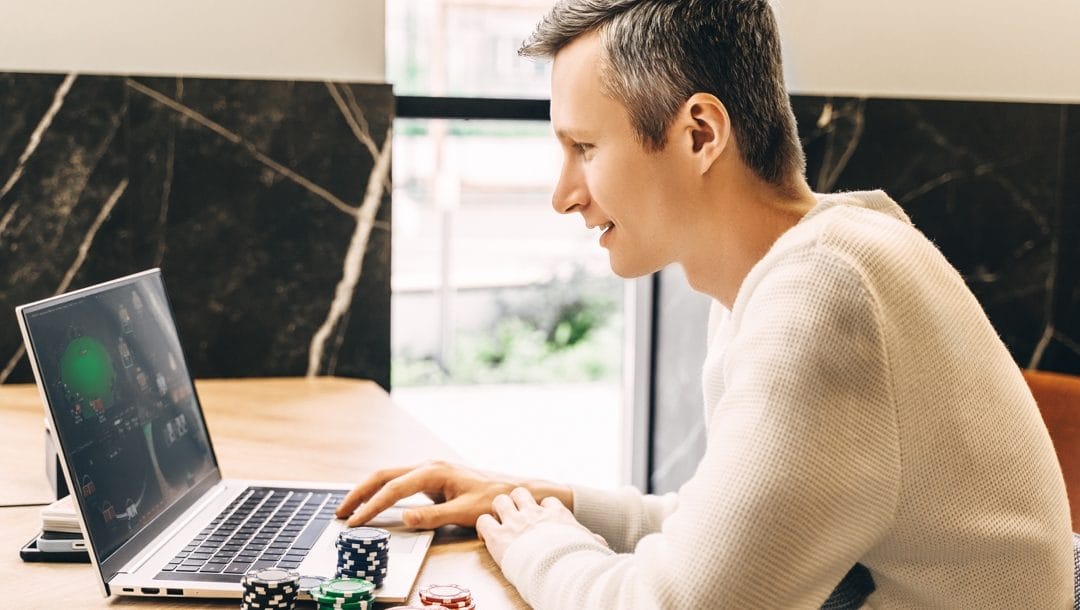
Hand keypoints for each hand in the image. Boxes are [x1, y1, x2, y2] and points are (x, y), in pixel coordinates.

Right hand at [336, 461, 570, 528]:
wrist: (514, 491)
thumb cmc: (494, 499)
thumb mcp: (466, 512)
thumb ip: (434, 516)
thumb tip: (404, 518)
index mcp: (434, 471)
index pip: (393, 489)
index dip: (371, 506)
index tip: (355, 521)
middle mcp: (429, 466)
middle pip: (383, 475)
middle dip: (359, 493)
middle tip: (340, 512)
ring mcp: (430, 471)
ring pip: (389, 477)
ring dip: (368, 491)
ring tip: (350, 508)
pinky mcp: (432, 479)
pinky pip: (400, 483)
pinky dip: (382, 492)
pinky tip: (374, 503)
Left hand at [476, 487, 603, 563]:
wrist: (562, 569)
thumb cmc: (578, 560)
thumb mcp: (591, 545)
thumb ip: (592, 541)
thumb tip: (601, 543)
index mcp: (557, 515)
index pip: (547, 502)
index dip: (542, 510)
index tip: (541, 521)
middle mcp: (534, 514)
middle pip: (520, 493)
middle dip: (516, 503)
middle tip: (515, 518)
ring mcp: (515, 522)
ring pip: (500, 500)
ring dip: (498, 511)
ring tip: (500, 525)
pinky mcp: (498, 536)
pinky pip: (483, 521)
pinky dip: (483, 528)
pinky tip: (487, 538)